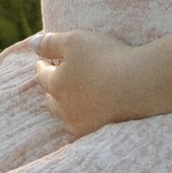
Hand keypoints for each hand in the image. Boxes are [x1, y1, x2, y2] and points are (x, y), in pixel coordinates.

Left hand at [34, 23, 171, 135]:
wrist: (140, 85)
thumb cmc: (106, 58)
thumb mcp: (76, 40)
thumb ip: (52, 42)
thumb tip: (32, 43)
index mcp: (57, 85)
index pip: (43, 76)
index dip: (43, 67)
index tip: (44, 62)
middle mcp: (65, 108)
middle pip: (52, 101)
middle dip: (53, 90)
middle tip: (58, 81)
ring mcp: (83, 123)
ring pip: (67, 118)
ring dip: (67, 108)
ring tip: (73, 101)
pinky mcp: (101, 132)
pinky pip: (85, 129)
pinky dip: (84, 121)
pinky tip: (91, 116)